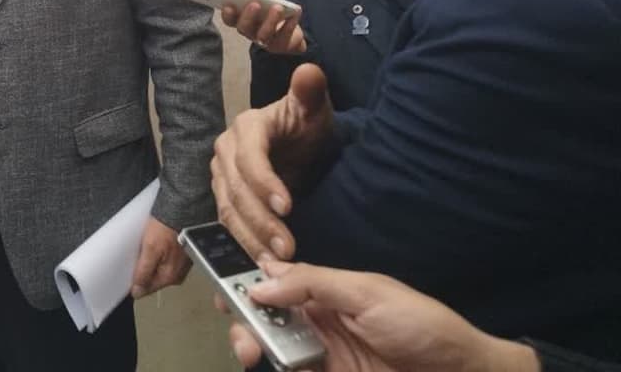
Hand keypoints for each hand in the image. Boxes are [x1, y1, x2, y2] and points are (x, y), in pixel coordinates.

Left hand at [130, 218, 190, 297]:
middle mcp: (177, 274)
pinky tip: (154, 242)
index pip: (146, 289)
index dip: (135, 281)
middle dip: (143, 268)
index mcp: (170, 277)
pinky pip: (164, 258)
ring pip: (158, 268)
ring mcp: (181, 265)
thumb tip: (137, 292)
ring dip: (150, 260)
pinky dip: (157, 252)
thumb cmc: (168, 226)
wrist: (184, 209)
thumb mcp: (151, 249)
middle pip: (152, 278)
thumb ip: (144, 272)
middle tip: (138, 253)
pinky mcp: (182, 254)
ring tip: (146, 245)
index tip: (128, 270)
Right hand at [210, 64, 334, 260]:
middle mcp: (226, 151)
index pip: (249, 157)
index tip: (288, 207)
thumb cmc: (309, 126)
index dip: (264, 182)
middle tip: (288, 248)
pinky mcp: (223, 196)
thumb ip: (310, 92)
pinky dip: (244, 243)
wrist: (303, 146)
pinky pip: (227, 222)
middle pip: (236, 189)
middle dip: (260, 220)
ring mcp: (221, 176)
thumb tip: (308, 71)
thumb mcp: (315, 109)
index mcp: (247, 127)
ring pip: (228, 210)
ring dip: (251, 237)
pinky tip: (261, 260)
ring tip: (278, 259)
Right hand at [222, 0, 305, 55]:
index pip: (230, 20)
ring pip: (263, 35)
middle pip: (243, 28)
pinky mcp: (280, 45)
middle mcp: (250, 32)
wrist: (290, 33)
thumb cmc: (272, 14)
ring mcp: (264, 41)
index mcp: (242, 20)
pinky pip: (284, 36)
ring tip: (277, 7)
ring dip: (270, 20)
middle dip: (248, 16)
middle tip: (255, 4)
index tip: (229, 5)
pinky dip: (290, 23)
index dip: (227, 14)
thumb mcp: (265, 1)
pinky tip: (295, 13)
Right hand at [222, 261, 540, 371]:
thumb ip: (314, 284)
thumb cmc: (421, 325)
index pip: (273, 281)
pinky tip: (270, 368)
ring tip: (252, 355)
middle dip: (244, 324)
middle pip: (262, 320)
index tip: (222, 288)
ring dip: (253, 351)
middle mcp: (315, 324)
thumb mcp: (368, 293)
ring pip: (270, 353)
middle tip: (244, 336)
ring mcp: (320, 359)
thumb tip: (261, 280)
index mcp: (323, 291)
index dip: (244, 282)